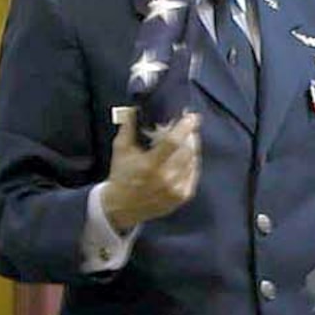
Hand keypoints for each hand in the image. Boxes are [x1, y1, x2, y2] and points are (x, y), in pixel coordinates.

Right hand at [101, 107, 200, 230]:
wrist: (122, 207)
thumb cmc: (121, 175)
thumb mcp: (121, 149)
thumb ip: (128, 127)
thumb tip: (134, 107)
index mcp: (150, 165)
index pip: (173, 142)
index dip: (185, 127)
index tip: (192, 116)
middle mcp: (166, 178)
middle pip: (188, 151)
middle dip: (191, 135)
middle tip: (190, 125)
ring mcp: (176, 189)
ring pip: (193, 161)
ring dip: (193, 147)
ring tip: (189, 138)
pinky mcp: (182, 197)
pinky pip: (193, 174)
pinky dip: (192, 163)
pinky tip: (187, 156)